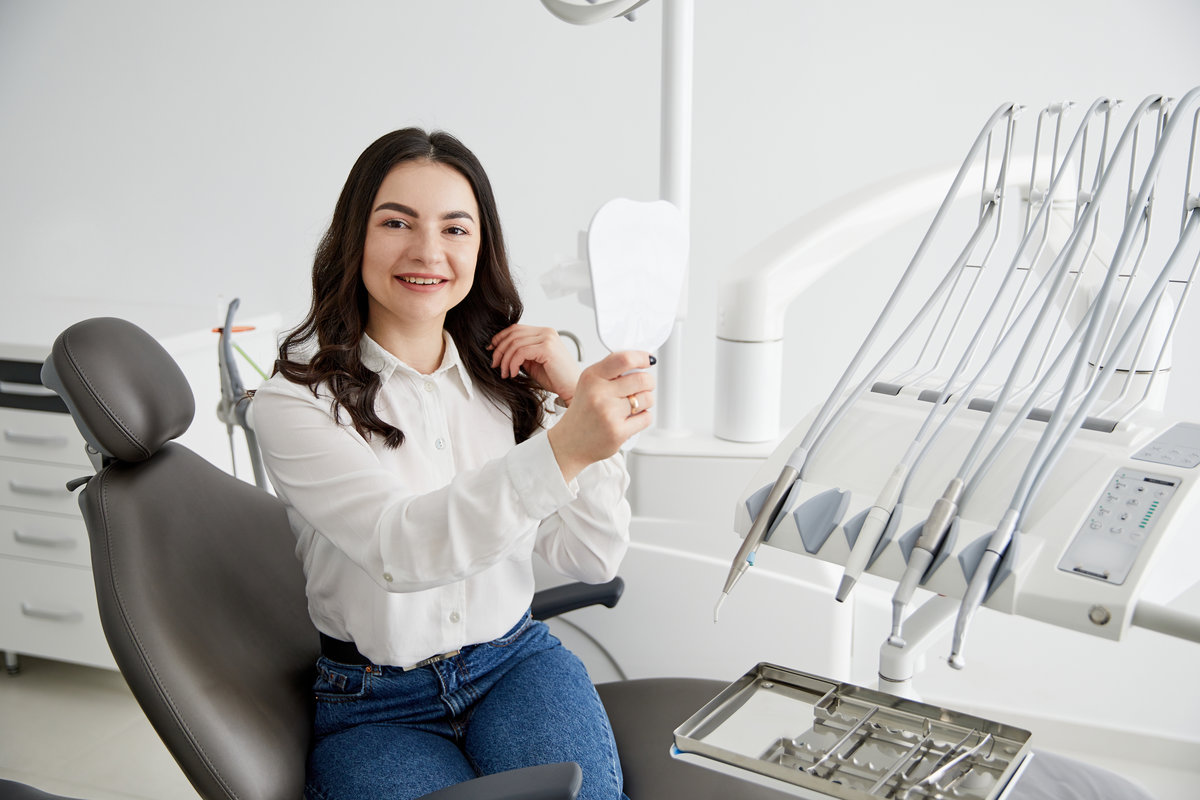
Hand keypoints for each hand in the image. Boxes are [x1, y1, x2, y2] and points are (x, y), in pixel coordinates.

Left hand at [490, 325, 581, 401]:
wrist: (572, 388)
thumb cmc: (556, 378)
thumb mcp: (533, 363)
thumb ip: (521, 353)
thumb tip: (501, 351)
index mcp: (544, 332)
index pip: (516, 329)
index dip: (500, 338)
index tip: (491, 350)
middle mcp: (546, 332)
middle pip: (513, 334)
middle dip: (500, 350)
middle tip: (495, 365)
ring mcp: (547, 338)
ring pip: (515, 344)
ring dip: (505, 360)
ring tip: (505, 373)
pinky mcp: (547, 348)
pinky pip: (521, 352)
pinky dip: (513, 363)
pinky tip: (514, 373)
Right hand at [546, 350, 654, 481]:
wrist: (570, 443)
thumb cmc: (583, 413)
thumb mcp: (589, 384)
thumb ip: (611, 371)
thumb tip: (640, 361)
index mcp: (592, 377)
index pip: (624, 359)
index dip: (642, 358)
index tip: (648, 360)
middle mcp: (599, 393)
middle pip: (642, 379)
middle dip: (648, 383)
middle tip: (642, 387)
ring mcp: (609, 413)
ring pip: (647, 398)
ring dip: (645, 402)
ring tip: (632, 407)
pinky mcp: (618, 431)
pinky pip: (646, 418)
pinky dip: (642, 418)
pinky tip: (629, 420)